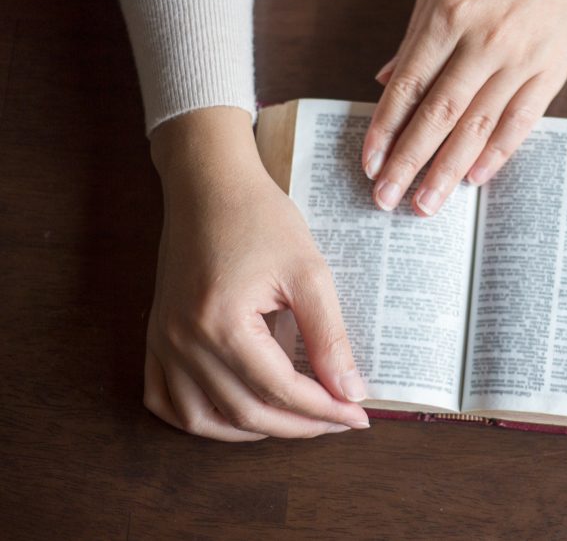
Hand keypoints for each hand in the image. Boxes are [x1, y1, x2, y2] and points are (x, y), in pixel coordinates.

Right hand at [145, 107, 369, 440]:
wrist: (209, 185)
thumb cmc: (260, 218)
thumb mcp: (308, 272)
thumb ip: (329, 335)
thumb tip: (351, 391)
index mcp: (222, 324)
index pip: (280, 391)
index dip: (325, 410)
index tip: (358, 416)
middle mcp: (184, 342)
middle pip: (246, 413)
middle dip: (300, 425)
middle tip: (340, 419)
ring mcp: (164, 342)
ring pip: (204, 419)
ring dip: (253, 431)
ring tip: (297, 422)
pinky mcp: (157, 337)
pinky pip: (166, 400)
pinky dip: (202, 419)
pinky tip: (236, 414)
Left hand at [363, 0, 566, 214]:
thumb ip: (414, 34)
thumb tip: (388, 84)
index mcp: (450, 13)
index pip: (408, 85)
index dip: (385, 129)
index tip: (369, 164)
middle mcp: (484, 39)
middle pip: (438, 114)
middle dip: (408, 163)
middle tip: (386, 201)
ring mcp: (521, 58)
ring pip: (478, 126)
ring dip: (447, 170)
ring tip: (425, 205)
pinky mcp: (551, 70)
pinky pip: (521, 120)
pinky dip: (497, 152)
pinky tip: (475, 178)